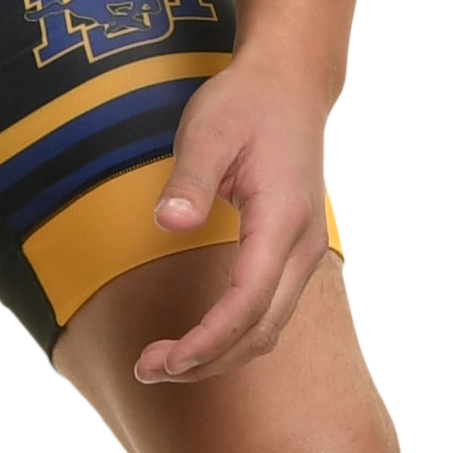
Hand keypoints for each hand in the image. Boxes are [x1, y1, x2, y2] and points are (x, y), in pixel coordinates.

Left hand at [130, 53, 338, 386]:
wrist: (293, 82)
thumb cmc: (247, 102)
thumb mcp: (209, 129)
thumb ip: (191, 181)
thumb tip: (167, 224)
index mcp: (282, 219)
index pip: (247, 303)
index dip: (207, 342)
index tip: (164, 362)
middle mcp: (303, 245)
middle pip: (261, 330)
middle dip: (207, 361)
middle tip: (147, 370)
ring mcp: (305, 250)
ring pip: (269, 327)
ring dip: (220, 353)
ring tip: (164, 362)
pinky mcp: (294, 250)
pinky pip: (270, 309)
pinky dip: (235, 334)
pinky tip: (198, 338)